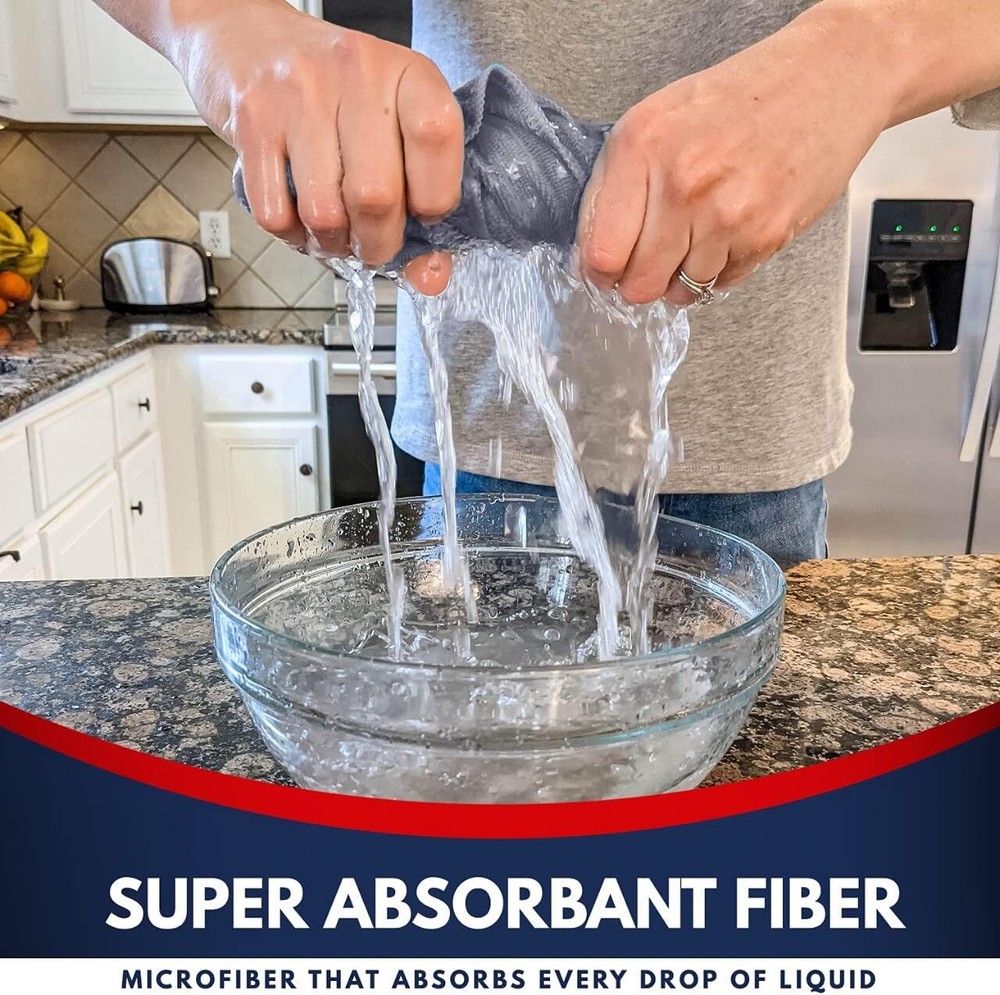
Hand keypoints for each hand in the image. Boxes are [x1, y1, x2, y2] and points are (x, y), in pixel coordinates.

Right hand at [178, 0, 460, 292]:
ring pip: (326, 214)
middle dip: (378, 242)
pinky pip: (277, 214)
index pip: (435, 137)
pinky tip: (300, 219)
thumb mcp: (393, 127)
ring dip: (333, 243)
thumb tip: (430, 278)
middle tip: (373, 242)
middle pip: (377, 196)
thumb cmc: (335, 94)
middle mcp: (355, 74)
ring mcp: (298, 94)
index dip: (434, 198)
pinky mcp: (252, 120)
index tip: (423, 213)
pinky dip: (292, 236)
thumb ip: (421, 202)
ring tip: (336, 232)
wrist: (249, 40)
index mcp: (406, 73)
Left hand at [576, 8, 889, 305]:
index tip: (606, 270)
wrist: (828, 77)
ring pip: (679, 291)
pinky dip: (720, 270)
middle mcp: (682, 180)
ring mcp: (726, 212)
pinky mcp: (765, 235)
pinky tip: (729, 232)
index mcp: (643, 145)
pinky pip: (722, 285)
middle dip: (639, 282)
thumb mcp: (658, 119)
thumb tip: (593, 253)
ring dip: (682, 277)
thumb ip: (618, 183)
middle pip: (638, 284)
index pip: (600, 251)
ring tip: (698, 235)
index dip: (600, 271)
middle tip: (651, 262)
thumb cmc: (742, 98)